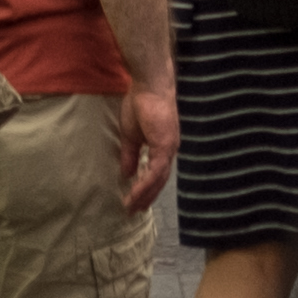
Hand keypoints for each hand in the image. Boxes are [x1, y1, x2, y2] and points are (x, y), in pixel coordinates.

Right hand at [112, 84, 177, 214]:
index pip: (156, 174)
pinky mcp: (166, 146)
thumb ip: (130, 155)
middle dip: (146, 197)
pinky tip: (136, 193)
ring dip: (145, 195)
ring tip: (132, 207)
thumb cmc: (140, 104)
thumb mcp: (131, 135)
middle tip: (133, 211)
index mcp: (163, 147)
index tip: (134, 201)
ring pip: (158, 180)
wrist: (148, 86)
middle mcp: (170, 150)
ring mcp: (170, 149)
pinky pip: (156, 171)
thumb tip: (127, 174)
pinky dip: (145, 184)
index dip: (146, 189)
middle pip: (159, 181)